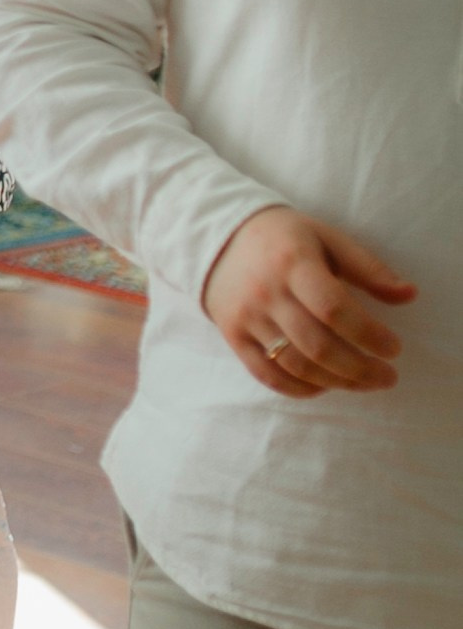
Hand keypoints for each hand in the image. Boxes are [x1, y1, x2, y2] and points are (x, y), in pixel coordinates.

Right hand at [201, 203, 412, 398]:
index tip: (394, 348)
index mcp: (293, 262)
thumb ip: (368, 268)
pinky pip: (268, 376)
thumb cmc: (285, 239)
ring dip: (337, 382)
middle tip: (388, 376)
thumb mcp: (327, 238)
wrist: (218, 239)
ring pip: (296, 365)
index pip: (334, 308)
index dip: (369, 335)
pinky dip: (301, 389)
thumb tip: (410, 295)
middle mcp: (266, 292)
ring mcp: (247, 317)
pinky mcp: (234, 336)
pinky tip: (326, 385)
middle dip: (360, 369)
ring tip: (365, 383)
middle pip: (318, 346)